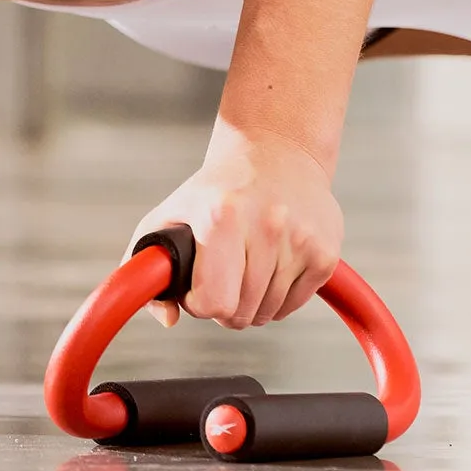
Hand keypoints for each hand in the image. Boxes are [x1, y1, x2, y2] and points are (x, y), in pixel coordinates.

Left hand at [128, 127, 341, 329]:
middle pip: (240, 313)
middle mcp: (266, 226)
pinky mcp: (326, 253)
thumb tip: (167, 318)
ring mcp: (301, 240)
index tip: (196, 285)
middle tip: (221, 273)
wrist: (275, 152)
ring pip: (267, 313)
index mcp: (221, 216)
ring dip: (251, 301)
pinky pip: (293, 305)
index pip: (213, 302)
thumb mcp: (169, 214)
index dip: (198, 302)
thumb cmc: (217, 190)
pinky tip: (269, 264)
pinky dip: (277, 297)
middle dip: (224, 303)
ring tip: (245, 263)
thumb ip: (145, 265)